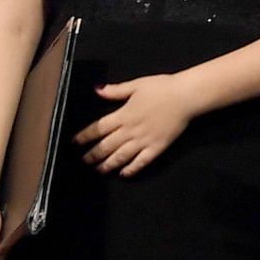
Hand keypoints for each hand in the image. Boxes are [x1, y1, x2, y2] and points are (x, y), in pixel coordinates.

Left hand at [75, 73, 198, 175]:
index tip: (74, 142)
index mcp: (124, 114)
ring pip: (121, 157)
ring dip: (108, 165)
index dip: (85, 136)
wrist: (185, 96)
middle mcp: (130, 130)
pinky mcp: (156, 148)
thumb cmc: (161, 87)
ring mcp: (143, 141)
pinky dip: (131, 169)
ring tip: (99, 170)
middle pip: (106, 146)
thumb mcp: (136, 85)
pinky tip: (124, 174)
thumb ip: (116, 90)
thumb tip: (97, 90)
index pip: (98, 128)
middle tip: (84, 161)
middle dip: (93, 155)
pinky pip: (141, 162)